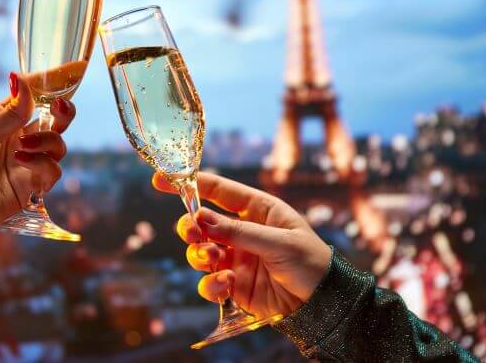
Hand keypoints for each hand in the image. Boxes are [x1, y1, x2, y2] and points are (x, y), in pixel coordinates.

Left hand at [0, 71, 74, 242]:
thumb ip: (9, 114)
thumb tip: (23, 81)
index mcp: (4, 119)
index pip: (34, 96)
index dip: (54, 82)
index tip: (74, 67)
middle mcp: (20, 138)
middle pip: (55, 119)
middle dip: (64, 110)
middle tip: (60, 106)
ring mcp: (28, 162)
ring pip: (58, 143)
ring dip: (46, 140)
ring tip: (23, 145)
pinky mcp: (32, 186)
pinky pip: (52, 170)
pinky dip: (41, 162)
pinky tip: (20, 161)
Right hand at [152, 172, 331, 319]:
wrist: (324, 305)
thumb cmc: (311, 262)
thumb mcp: (279, 242)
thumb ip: (238, 231)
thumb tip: (201, 217)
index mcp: (258, 210)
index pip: (219, 190)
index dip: (190, 183)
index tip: (161, 179)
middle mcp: (242, 231)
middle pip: (201, 222)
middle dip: (190, 226)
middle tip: (193, 232)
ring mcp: (236, 258)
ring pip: (200, 252)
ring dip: (199, 255)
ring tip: (212, 260)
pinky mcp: (234, 285)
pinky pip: (209, 282)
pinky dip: (211, 284)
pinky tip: (225, 284)